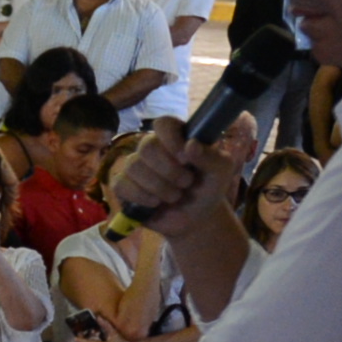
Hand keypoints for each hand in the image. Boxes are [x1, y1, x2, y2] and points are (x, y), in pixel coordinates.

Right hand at [117, 116, 242, 230]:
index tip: (185, 157)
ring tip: (175, 196)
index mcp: (175, 137)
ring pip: (134, 167)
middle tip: (186, 183)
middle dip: (168, 170)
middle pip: (146, 146)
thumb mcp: (220, 171)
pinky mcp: (124, 186)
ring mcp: (136, 167)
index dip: (171, 138)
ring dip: (159, 187)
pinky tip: (155, 204)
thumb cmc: (209, 188)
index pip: (163, 123)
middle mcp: (153, 148)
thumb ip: (210, 156)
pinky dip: (141, 196)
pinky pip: (122, 185)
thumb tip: (190, 144)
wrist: (198, 217)